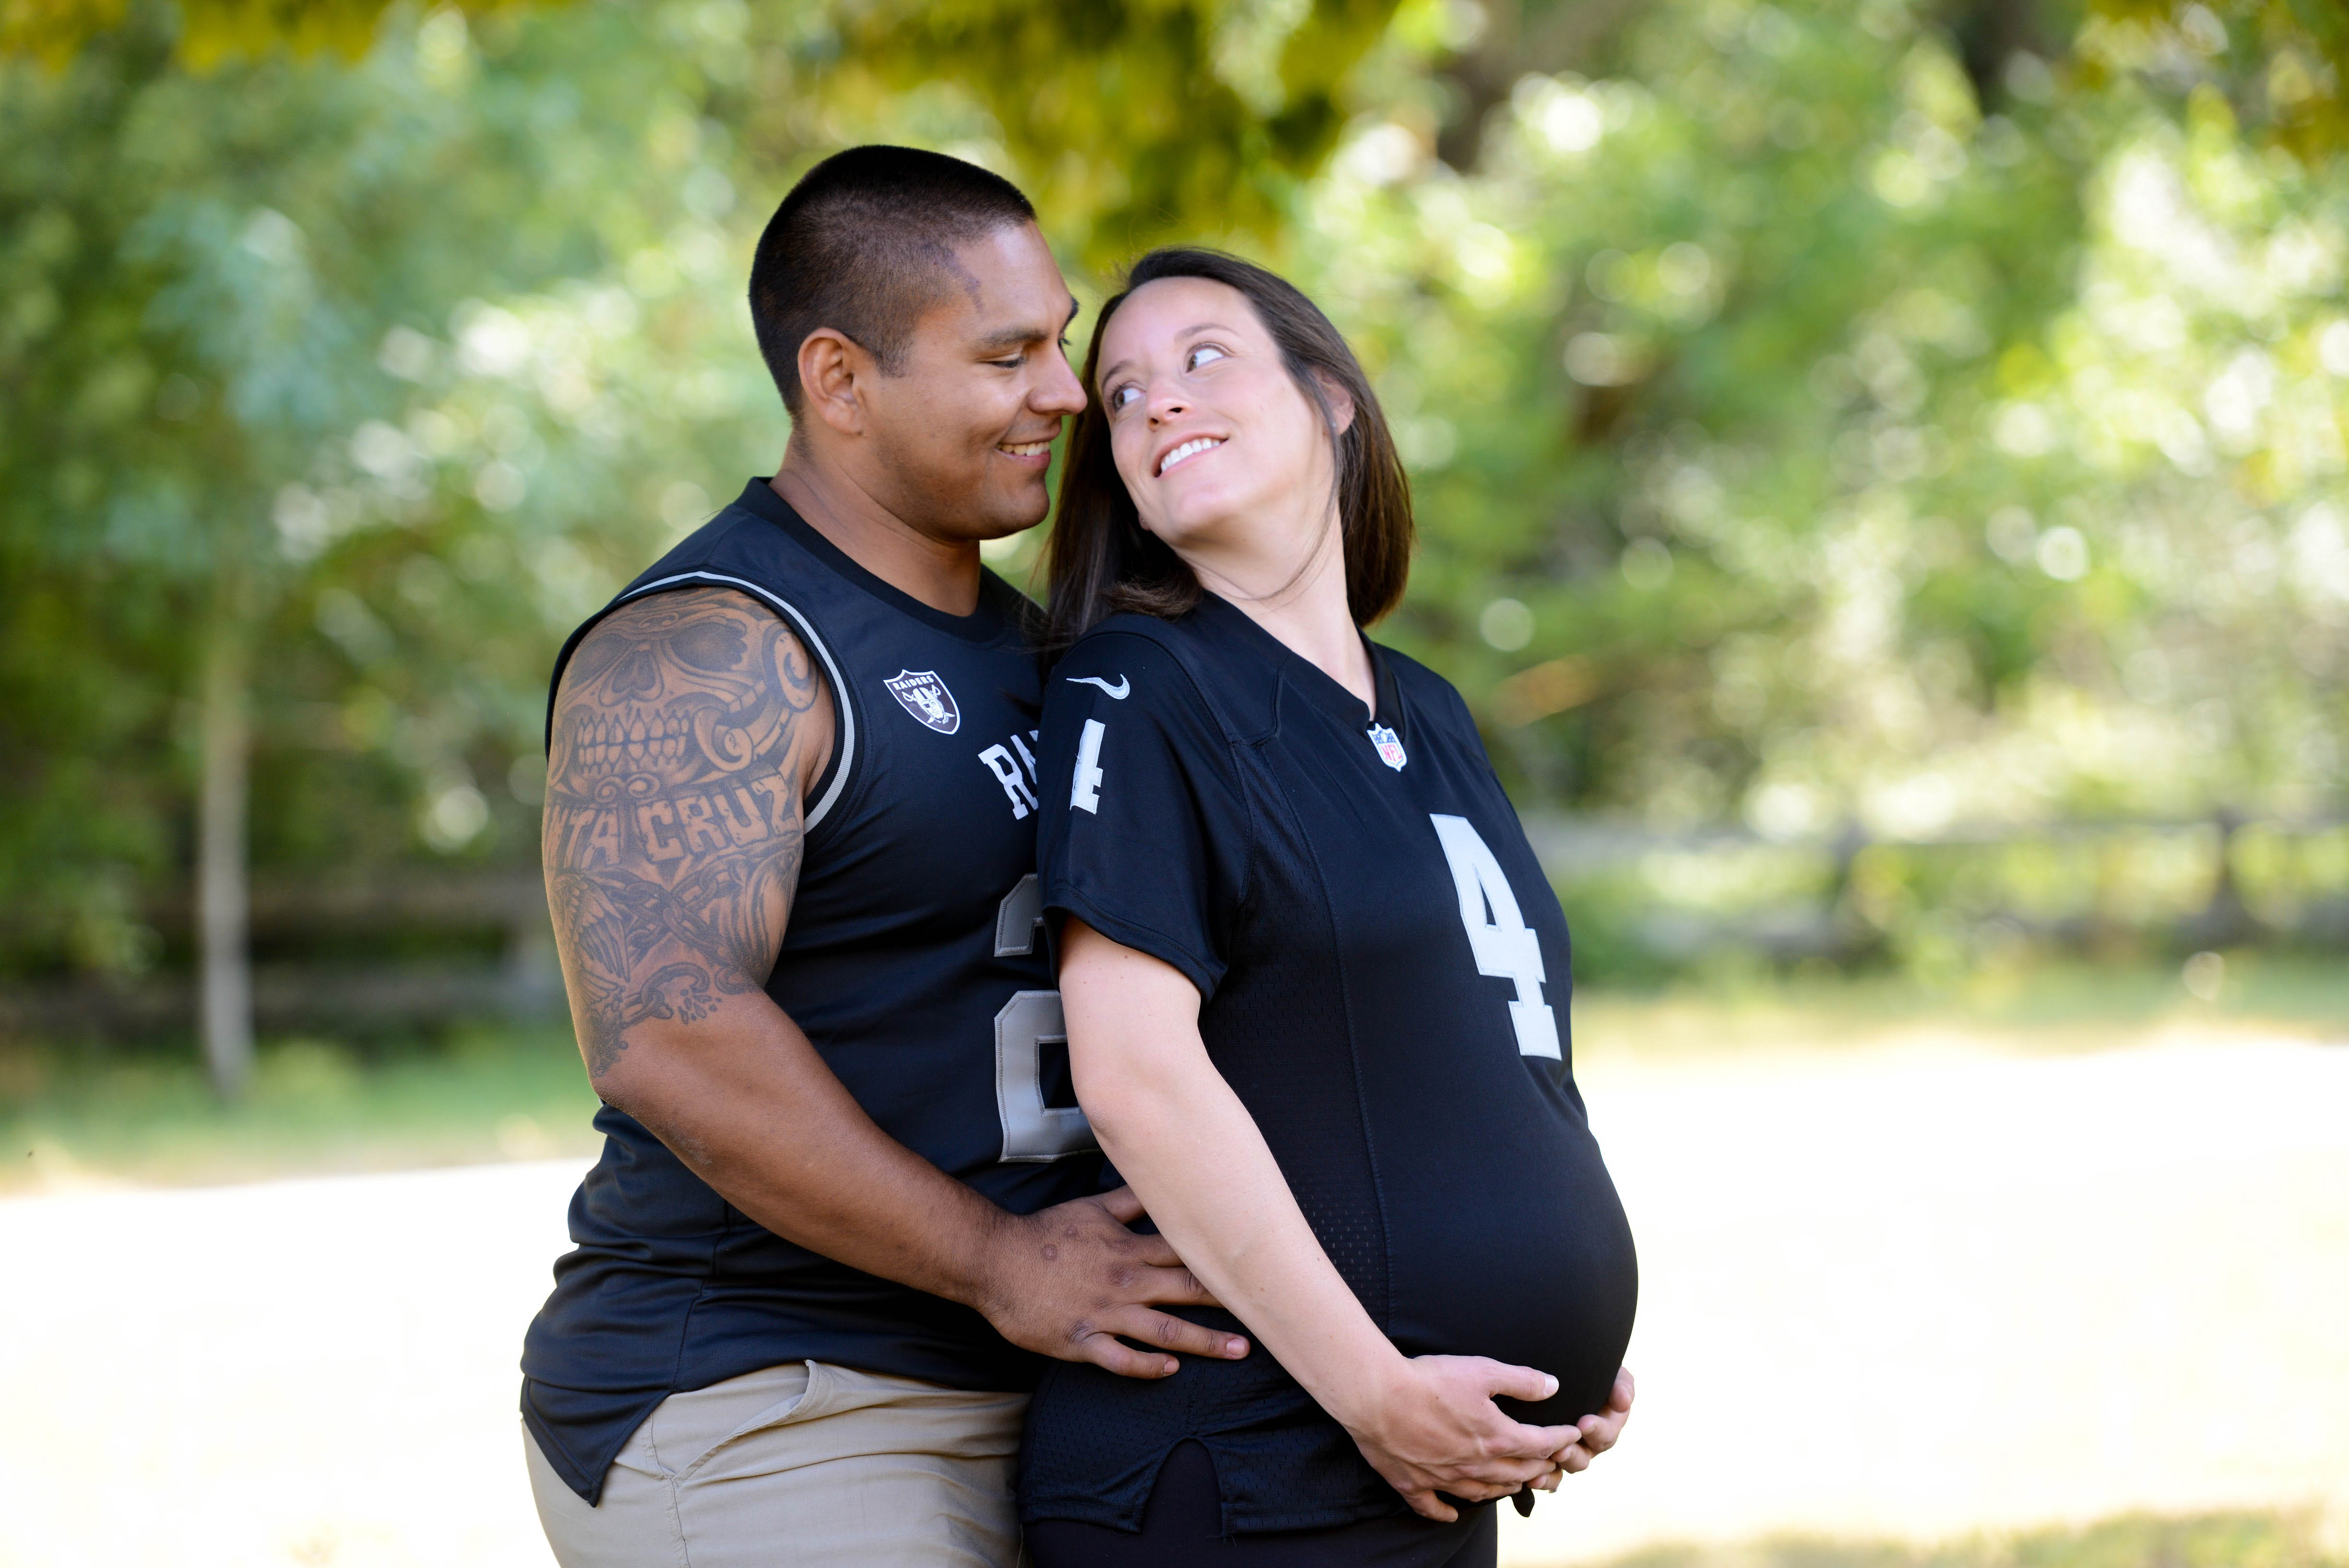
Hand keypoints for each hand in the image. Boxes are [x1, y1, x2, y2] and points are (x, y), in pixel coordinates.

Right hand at [973, 1187, 1250, 1379]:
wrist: (997, 1260)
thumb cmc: (1047, 1233)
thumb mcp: (1092, 1208)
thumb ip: (1133, 1199)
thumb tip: (1165, 1179)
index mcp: (1131, 1249)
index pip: (1189, 1254)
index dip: (1225, 1261)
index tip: (1260, 1267)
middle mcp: (1125, 1282)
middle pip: (1187, 1293)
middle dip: (1230, 1306)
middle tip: (1271, 1317)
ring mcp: (1105, 1314)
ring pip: (1164, 1331)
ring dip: (1204, 1343)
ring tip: (1239, 1351)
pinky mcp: (1082, 1341)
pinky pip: (1120, 1359)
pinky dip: (1146, 1367)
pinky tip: (1170, 1371)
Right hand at [1335, 1355, 1581, 1522]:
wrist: (1377, 1396)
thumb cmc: (1429, 1380)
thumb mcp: (1482, 1370)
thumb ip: (1521, 1380)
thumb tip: (1553, 1386)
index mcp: (1495, 1437)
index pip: (1540, 1444)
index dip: (1560, 1439)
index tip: (1572, 1434)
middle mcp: (1475, 1465)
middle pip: (1517, 1473)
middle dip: (1540, 1468)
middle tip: (1551, 1464)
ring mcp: (1444, 1479)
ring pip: (1483, 1493)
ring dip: (1504, 1489)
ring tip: (1514, 1485)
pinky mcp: (1413, 1484)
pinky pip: (1435, 1507)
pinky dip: (1446, 1512)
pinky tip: (1452, 1514)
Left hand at [1529, 1365, 1635, 1492]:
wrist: (1564, 1372)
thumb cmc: (1592, 1373)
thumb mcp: (1611, 1374)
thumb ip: (1621, 1385)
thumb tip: (1623, 1402)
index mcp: (1604, 1427)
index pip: (1606, 1435)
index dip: (1597, 1431)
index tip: (1585, 1422)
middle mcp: (1587, 1444)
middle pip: (1583, 1457)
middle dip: (1573, 1453)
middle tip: (1561, 1448)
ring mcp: (1568, 1452)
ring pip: (1565, 1467)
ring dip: (1557, 1464)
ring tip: (1547, 1457)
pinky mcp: (1547, 1456)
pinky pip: (1547, 1476)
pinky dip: (1542, 1479)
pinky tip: (1531, 1479)